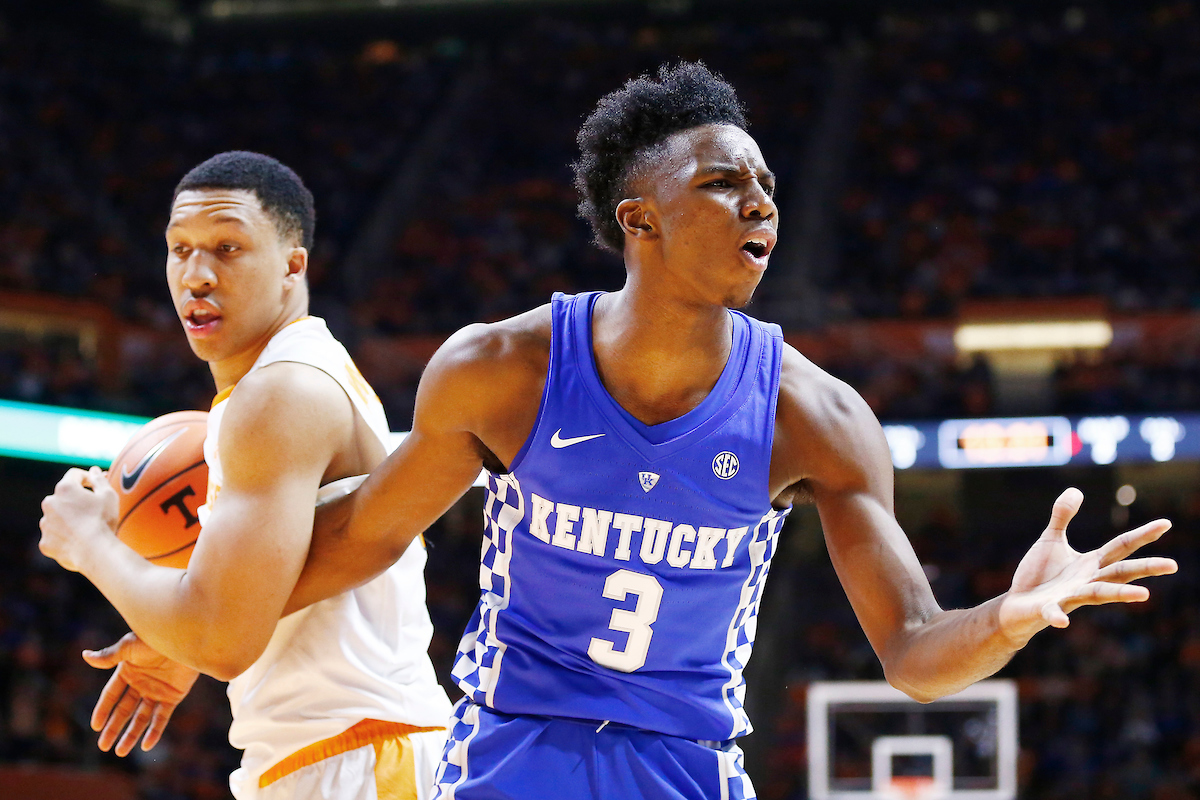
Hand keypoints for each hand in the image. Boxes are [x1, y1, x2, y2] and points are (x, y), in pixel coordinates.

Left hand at [39, 466, 117, 571]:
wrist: (94, 552)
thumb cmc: (103, 520)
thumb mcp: (109, 496)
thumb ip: (99, 480)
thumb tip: (95, 471)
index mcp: (65, 489)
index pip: (74, 475)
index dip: (87, 478)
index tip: (96, 485)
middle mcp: (50, 503)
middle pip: (63, 497)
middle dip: (75, 500)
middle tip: (93, 509)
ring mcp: (45, 524)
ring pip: (56, 517)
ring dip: (68, 519)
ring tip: (86, 528)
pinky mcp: (45, 542)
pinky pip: (55, 536)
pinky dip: (64, 537)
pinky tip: (79, 542)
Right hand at [83, 632, 199, 755]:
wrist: (186, 638)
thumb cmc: (157, 637)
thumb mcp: (130, 646)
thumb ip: (109, 656)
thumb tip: (85, 656)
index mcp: (128, 671)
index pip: (111, 695)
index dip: (103, 710)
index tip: (95, 726)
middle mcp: (141, 683)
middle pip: (124, 710)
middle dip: (113, 728)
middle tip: (103, 746)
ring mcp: (157, 690)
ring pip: (141, 717)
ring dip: (131, 734)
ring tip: (120, 752)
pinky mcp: (174, 696)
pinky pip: (162, 717)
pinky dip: (154, 731)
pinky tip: (146, 745)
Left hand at [998, 488, 1175, 644]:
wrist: (1017, 605)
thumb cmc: (1039, 574)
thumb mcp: (1051, 540)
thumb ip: (1063, 516)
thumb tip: (1076, 490)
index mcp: (1090, 564)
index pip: (1121, 547)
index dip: (1142, 535)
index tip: (1166, 523)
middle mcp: (1086, 581)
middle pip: (1120, 573)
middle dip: (1145, 568)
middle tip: (1173, 565)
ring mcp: (1069, 597)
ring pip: (1097, 594)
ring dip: (1120, 594)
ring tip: (1144, 594)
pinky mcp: (1047, 608)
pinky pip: (1053, 612)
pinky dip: (1057, 615)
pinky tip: (1062, 622)